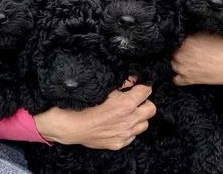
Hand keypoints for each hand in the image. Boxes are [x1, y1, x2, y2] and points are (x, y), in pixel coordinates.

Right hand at [33, 78, 155, 149]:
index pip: (147, 91)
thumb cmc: (85, 105)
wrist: (71, 126)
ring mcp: (125, 134)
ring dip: (139, 117)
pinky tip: (118, 124)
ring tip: (127, 113)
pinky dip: (129, 129)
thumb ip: (123, 83)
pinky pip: (133, 135)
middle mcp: (130, 120)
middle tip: (134, 100)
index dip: (143, 87)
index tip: (138, 87)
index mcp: (127, 104)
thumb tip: (134, 79)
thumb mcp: (104, 88)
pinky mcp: (119, 143)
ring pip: (144, 124)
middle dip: (144, 102)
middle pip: (151, 109)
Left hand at [171, 33, 222, 90]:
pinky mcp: (187, 80)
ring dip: (178, 61)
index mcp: (187, 39)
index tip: (187, 40)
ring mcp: (182, 68)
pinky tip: (185, 73)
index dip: (183, 38)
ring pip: (173, 63)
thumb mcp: (213, 34)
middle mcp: (181, 53)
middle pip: (173, 49)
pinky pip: (175, 79)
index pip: (178, 36)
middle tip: (189, 50)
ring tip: (188, 61)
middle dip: (180, 49)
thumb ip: (199, 33)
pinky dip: (179, 76)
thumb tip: (193, 30)